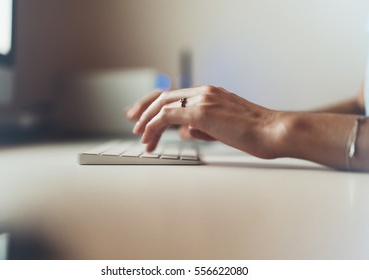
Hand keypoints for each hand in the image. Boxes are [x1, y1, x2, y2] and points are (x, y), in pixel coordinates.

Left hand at [126, 86, 283, 158]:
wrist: (273, 132)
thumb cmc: (255, 133)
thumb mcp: (223, 129)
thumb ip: (202, 127)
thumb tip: (184, 131)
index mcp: (211, 94)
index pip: (176, 95)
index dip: (157, 104)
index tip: (145, 114)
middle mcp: (204, 92)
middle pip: (164, 96)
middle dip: (144, 108)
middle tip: (132, 120)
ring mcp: (202, 99)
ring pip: (163, 104)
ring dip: (147, 121)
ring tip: (140, 136)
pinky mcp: (202, 111)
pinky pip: (168, 115)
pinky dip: (153, 125)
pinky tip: (148, 136)